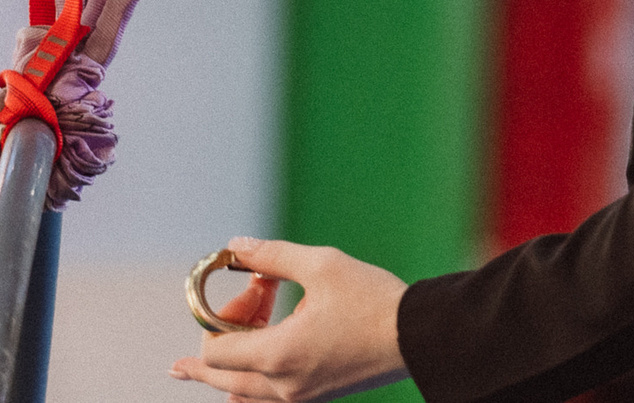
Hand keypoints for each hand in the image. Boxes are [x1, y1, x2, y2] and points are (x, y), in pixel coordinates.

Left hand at [170, 236, 408, 401]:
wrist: (419, 336)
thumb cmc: (372, 300)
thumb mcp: (320, 265)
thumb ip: (271, 257)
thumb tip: (236, 246)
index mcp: (278, 356)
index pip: (214, 350)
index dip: (217, 314)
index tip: (252, 286)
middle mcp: (283, 386)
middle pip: (220, 375)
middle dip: (223, 332)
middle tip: (251, 296)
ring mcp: (300, 397)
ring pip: (241, 388)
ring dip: (237, 352)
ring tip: (256, 313)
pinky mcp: (315, 396)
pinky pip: (265, 395)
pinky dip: (254, 372)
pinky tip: (254, 359)